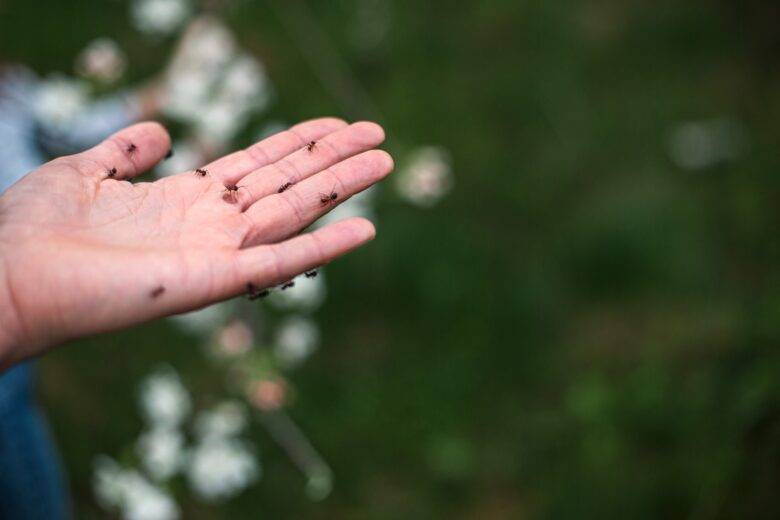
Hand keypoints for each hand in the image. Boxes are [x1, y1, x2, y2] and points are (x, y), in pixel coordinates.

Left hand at [0, 118, 391, 367]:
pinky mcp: (215, 280)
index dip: (296, 142)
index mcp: (184, 199)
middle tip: (377, 136)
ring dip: (340, 187)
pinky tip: (364, 230)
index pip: (255, 164)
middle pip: (286, 183)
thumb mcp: (82, 171)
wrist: (7, 276)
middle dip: (332, 158)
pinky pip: (281, 261)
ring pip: (294, 211)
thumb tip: (160, 131)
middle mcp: (210, 224)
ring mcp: (217, 252)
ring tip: (382, 161)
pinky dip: (324, 247)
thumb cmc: (33, 229)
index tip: (333, 124)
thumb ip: (125, 152)